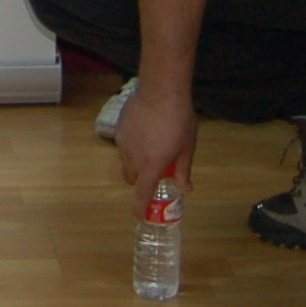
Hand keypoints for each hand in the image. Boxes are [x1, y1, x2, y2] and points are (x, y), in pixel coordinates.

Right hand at [113, 80, 196, 201]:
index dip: (139, 208)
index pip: (141, 194)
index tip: (139, 216)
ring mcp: (123, 143)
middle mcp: (134, 158)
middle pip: (131, 178)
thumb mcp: (187, 147)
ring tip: (150, 144)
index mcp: (152, 166)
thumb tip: (186, 189)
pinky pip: (123, 144)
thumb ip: (183, 170)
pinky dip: (131, 145)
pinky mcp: (118, 129)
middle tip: (154, 168)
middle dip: (140, 179)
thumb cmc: (179, 120)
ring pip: (126, 160)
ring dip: (135, 161)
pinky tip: (143, 130)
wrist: (161, 90)